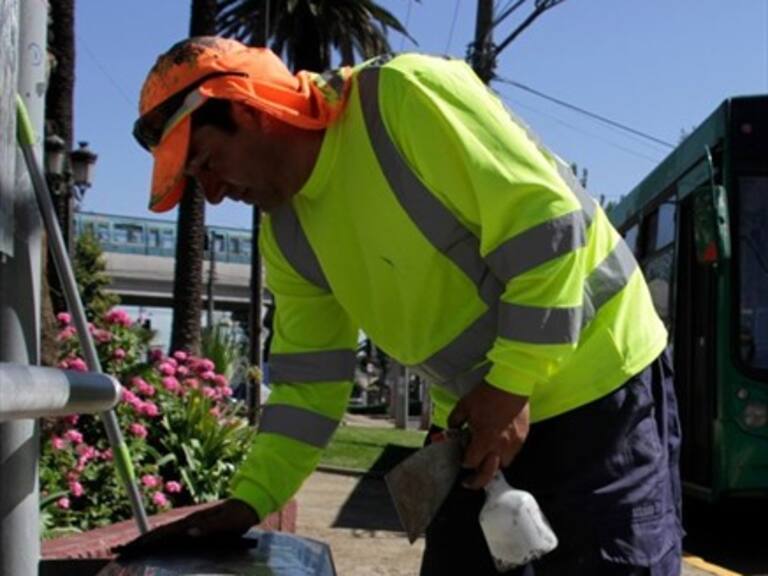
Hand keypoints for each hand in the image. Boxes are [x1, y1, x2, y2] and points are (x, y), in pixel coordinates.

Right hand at [114, 499, 259, 557]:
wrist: (247, 507)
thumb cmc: (237, 516)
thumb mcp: (227, 522)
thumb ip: (211, 526)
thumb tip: (191, 532)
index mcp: (192, 521)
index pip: (165, 532)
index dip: (147, 539)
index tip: (130, 546)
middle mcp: (189, 522)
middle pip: (160, 533)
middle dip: (141, 541)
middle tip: (121, 551)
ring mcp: (192, 525)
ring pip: (166, 535)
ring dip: (149, 543)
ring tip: (133, 552)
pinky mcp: (196, 530)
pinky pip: (175, 538)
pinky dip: (162, 543)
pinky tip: (158, 551)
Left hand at [448, 381, 529, 489]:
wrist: (511, 384)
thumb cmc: (487, 395)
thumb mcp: (464, 406)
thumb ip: (455, 421)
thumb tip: (451, 429)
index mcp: (483, 440)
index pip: (471, 462)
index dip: (464, 462)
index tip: (461, 461)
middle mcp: (499, 446)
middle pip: (488, 473)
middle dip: (477, 481)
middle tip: (470, 483)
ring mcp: (513, 443)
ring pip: (503, 464)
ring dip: (493, 465)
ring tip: (487, 460)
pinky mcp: (522, 437)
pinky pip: (513, 453)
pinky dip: (505, 454)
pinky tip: (499, 446)